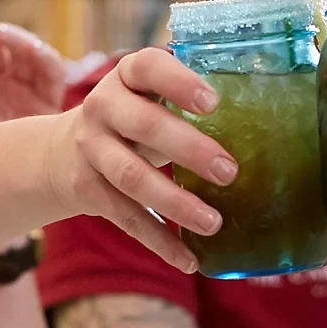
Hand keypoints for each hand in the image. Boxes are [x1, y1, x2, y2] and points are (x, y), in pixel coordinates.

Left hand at [0, 21, 67, 132]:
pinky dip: (50, 61)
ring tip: (15, 41)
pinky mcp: (51, 111)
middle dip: (6, 35)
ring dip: (29, 44)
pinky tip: (36, 54)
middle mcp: (16, 86)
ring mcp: (36, 97)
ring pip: (40, 59)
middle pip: (17, 49)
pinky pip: (57, 80)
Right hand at [50, 47, 232, 272]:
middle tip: (230, 172)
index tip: (213, 104)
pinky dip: (159, 241)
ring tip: (213, 222)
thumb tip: (264, 122)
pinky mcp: (87, 189)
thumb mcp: (149, 96)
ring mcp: (91, 149)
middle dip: (189, 149)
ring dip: (176, 203)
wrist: (61, 152)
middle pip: (144, 126)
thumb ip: (188, 100)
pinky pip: (126, 217)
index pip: (148, 67)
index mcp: (126, 76)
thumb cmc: (132, 119)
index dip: (179, 83)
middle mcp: (102, 107)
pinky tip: (189, 260)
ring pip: (133, 177)